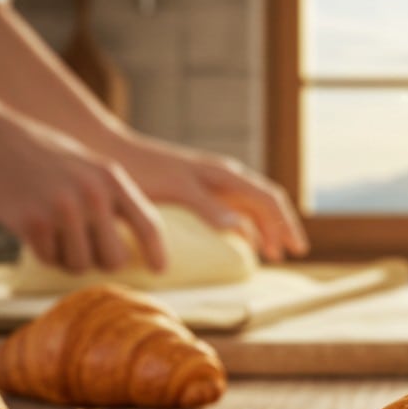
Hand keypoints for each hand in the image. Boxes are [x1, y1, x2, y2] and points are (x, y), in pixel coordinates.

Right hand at [0, 104, 165, 273]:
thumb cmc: (34, 152)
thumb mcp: (85, 164)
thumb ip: (109, 196)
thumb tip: (129, 244)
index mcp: (111, 177)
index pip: (148, 225)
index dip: (156, 252)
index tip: (159, 270)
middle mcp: (93, 194)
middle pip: (115, 258)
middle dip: (101, 261)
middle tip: (84, 250)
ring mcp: (63, 209)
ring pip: (81, 265)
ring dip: (67, 258)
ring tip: (53, 233)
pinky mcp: (32, 223)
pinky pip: (50, 260)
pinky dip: (43, 252)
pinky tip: (31, 229)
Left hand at [97, 134, 308, 262]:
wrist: (110, 154)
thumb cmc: (142, 171)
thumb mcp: (176, 189)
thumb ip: (207, 207)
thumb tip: (239, 227)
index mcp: (224, 175)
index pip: (268, 200)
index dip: (285, 225)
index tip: (297, 248)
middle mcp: (223, 177)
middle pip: (264, 203)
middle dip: (281, 228)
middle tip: (292, 254)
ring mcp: (210, 183)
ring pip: (249, 207)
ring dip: (264, 229)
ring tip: (272, 254)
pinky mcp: (196, 191)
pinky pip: (231, 210)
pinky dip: (244, 227)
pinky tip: (242, 243)